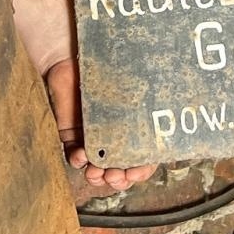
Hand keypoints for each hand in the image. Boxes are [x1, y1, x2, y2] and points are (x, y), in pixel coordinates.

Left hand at [43, 57, 156, 193]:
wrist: (74, 55)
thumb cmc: (109, 64)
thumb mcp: (131, 87)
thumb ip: (142, 104)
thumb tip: (162, 123)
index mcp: (134, 127)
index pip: (141, 158)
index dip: (140, 171)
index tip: (136, 174)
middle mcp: (114, 136)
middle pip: (120, 168)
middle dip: (119, 178)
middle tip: (116, 177)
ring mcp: (92, 137)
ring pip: (97, 168)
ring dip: (98, 176)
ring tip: (97, 173)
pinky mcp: (71, 134)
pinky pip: (74, 155)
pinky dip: (78, 160)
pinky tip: (81, 156)